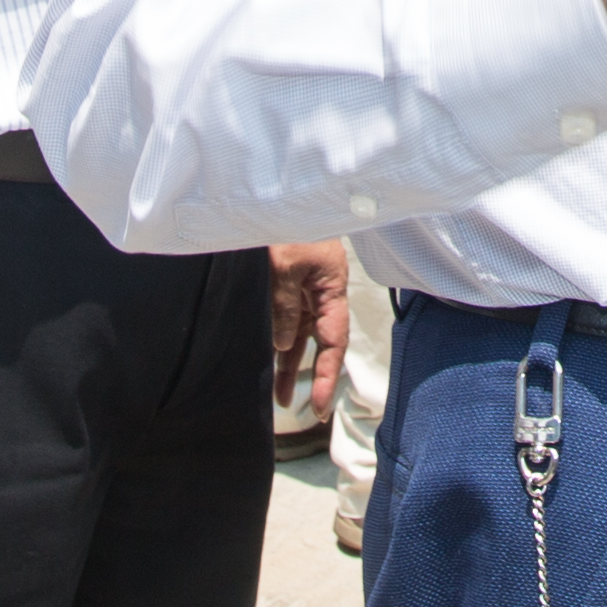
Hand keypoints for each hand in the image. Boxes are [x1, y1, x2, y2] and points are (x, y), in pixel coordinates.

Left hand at [272, 239, 349, 417]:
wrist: (278, 193)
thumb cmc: (289, 223)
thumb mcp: (285, 265)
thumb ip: (284, 306)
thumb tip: (282, 344)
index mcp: (331, 286)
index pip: (333, 340)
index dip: (329, 375)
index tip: (321, 406)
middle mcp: (321, 293)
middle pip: (320, 343)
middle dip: (315, 378)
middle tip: (310, 413)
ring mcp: (306, 290)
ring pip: (301, 336)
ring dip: (292, 366)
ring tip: (282, 399)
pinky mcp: (289, 286)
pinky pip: (286, 321)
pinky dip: (280, 343)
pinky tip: (272, 363)